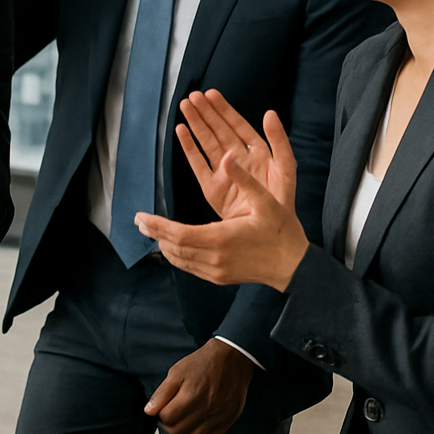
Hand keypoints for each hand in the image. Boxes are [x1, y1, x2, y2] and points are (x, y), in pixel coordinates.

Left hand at [133, 91, 308, 290]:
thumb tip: (226, 157)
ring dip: (163, 245)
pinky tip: (171, 246)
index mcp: (222, 238)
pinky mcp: (220, 277)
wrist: (294, 267)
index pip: (178, 234)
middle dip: (155, 233)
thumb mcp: (266, 201)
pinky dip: (177, 255)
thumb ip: (244, 179)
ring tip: (150, 231)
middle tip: (139, 221)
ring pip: (180, 259)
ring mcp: (217, 271)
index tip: (141, 216)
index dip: (157, 225)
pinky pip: (190, 267)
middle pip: (174, 247)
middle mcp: (215, 258)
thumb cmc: (282, 232)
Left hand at [144, 339, 253, 433]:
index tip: (164, 407)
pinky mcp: (226, 423)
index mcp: (190, 396)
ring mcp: (217, 419)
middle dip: (169, 424)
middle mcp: (205, 410)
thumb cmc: (203, 364)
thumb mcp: (177, 372)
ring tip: (181, 424)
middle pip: (177, 431)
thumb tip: (149, 412)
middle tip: (171, 414)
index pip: (166, 417)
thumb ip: (162, 393)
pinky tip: (193, 432)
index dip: (160, 413)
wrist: (232, 360)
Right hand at [179, 90, 294, 205]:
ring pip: (206, 142)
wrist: (270, 231)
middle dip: (206, 113)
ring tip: (185, 106)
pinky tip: (181, 131)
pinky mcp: (211, 187)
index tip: (212, 94)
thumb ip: (279, 140)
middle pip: (218, 130)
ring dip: (195, 124)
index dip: (224, 110)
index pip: (237, 125)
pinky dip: (189, 147)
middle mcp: (237, 159)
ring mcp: (223, 172)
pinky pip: (197, 163)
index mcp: (256, 152)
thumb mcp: (286, 167)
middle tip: (193, 96)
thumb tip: (269, 113)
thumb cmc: (281, 200)